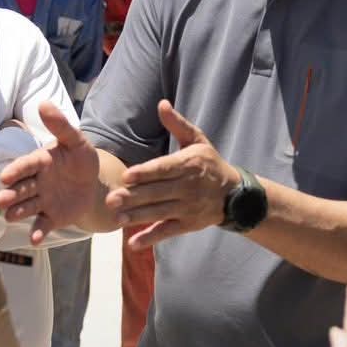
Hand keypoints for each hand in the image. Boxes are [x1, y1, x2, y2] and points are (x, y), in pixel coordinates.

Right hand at [0, 102, 104, 244]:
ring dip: (18, 212)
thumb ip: (61, 126)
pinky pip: (42, 224)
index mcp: (39, 162)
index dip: (17, 171)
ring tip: (10, 216)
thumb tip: (43, 103)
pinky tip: (34, 239)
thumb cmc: (81, 160)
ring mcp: (41, 201)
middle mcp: (36, 182)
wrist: (95, 184)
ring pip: (26, 207)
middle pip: (21, 189)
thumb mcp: (76, 142)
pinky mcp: (50, 218)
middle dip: (11, 195)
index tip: (7, 176)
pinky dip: (37, 232)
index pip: (26, 165)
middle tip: (1, 200)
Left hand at [110, 101, 239, 248]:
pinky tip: (133, 243)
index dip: (145, 174)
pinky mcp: (187, 225)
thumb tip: (162, 104)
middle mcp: (188, 187)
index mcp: (188, 164)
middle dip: (134, 197)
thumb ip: (177, 125)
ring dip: (138, 217)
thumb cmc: (210, 164)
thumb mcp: (198, 140)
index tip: (126, 177)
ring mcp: (188, 208)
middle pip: (157, 193)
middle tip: (111, 199)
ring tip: (117, 218)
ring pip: (159, 213)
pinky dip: (150, 238)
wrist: (235, 195)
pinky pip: (167, 231)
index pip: (164, 169)